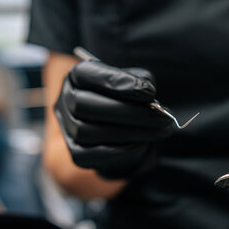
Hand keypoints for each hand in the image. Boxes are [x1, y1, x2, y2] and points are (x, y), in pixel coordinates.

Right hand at [54, 60, 173, 178]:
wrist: (124, 127)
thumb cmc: (130, 97)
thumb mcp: (137, 82)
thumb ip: (142, 83)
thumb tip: (150, 100)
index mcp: (79, 75)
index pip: (88, 73)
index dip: (118, 82)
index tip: (150, 92)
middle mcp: (66, 99)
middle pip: (85, 105)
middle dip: (128, 112)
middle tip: (162, 117)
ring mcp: (68, 127)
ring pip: (88, 131)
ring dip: (130, 132)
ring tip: (160, 131)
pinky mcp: (75, 152)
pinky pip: (90, 155)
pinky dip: (119, 151)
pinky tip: (142, 144)